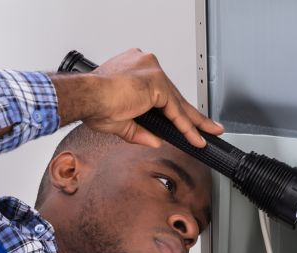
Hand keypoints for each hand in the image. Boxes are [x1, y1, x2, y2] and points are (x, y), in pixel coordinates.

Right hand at [51, 48, 223, 147]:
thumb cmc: (93, 103)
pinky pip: (176, 110)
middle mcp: (146, 66)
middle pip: (176, 97)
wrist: (86, 97)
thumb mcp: (119, 122)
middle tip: (211, 128)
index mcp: (136, 70)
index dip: (177, 110)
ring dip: (196, 122)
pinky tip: (195, 138)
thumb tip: (154, 141)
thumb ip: (139, 131)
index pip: (163, 93)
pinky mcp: (157, 83)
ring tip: (210, 134)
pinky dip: (186, 126)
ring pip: (179, 103)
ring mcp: (153, 72)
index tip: (188, 121)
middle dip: (194, 116)